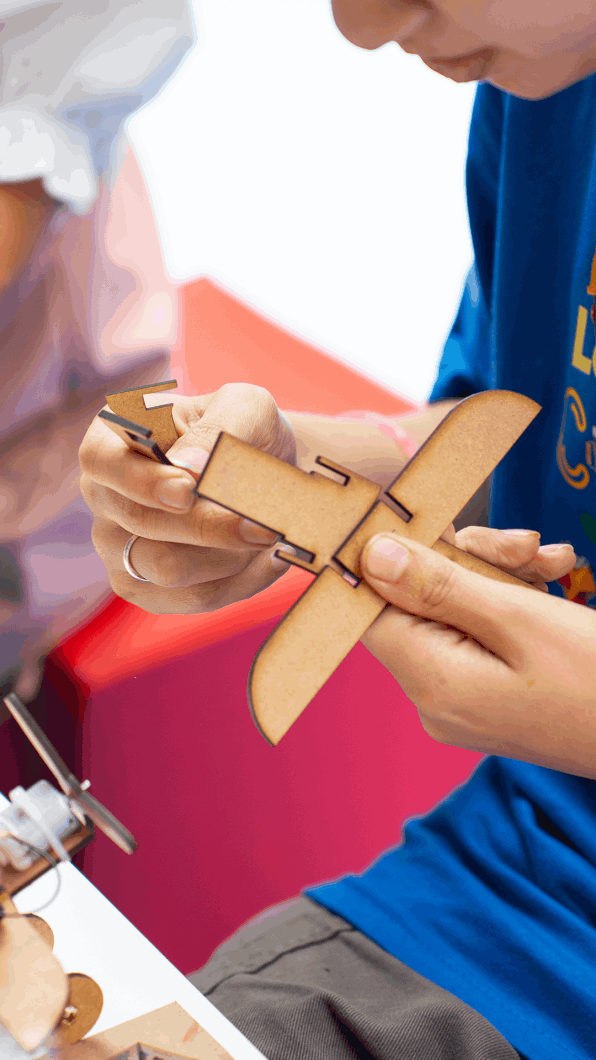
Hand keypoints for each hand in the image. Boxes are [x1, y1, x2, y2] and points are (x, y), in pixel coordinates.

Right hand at [79, 384, 295, 613]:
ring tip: (268, 531)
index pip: (102, 462)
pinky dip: (242, 580)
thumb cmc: (248, 431)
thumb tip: (189, 467)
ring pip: (170, 569)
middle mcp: (103, 497)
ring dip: (230, 554)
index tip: (189, 490)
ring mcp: (117, 548)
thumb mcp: (245, 409)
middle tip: (266, 524)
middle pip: (143, 525)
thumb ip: (219, 430)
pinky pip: (194, 597)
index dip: (142, 481)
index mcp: (111, 440)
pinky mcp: (147, 589)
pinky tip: (270, 557)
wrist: (266, 474)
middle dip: (211, 526)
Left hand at [358, 526, 595, 777]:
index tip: (428, 522)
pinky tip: (551, 579)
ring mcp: (461, 699)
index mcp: (432, 682)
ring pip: (453, 608)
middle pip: (417, 602)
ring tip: (551, 562)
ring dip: (499, 574)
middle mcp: (435, 698)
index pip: (370, 610)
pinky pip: (479, 631)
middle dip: (467, 560)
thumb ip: (438, 585)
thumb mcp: (518, 618)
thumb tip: (371, 556)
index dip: (390, 560)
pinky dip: (512, 601)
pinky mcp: (487, 693)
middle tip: (525, 545)